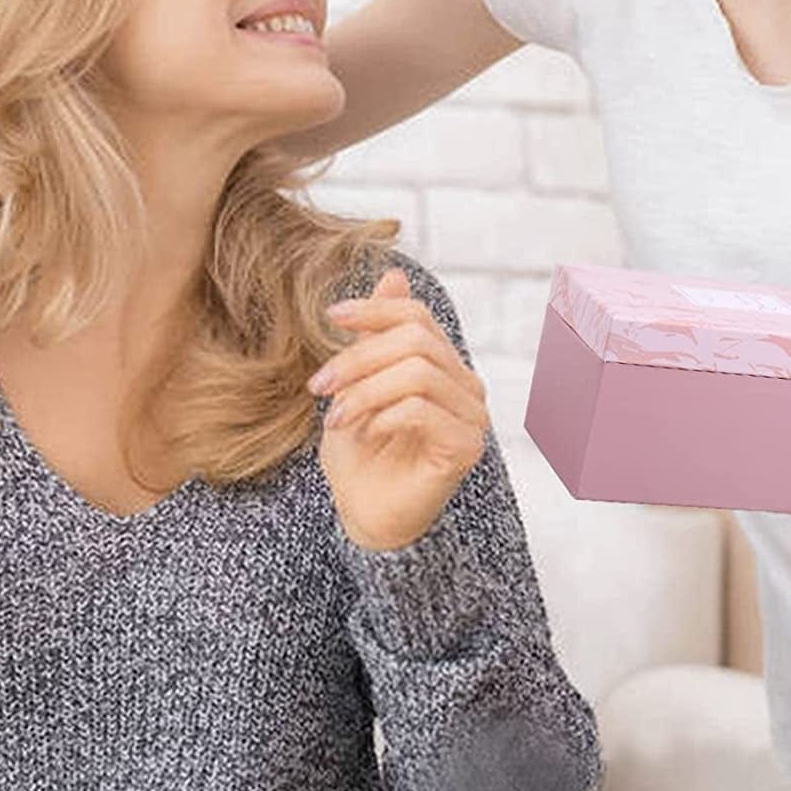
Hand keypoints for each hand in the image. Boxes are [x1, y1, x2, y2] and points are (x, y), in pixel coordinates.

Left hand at [312, 267, 488, 552]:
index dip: (374, 310)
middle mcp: (467, 386)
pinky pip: (422, 409)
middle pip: (415, 341)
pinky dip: (382, 415)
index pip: (418, 317)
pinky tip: (363, 433)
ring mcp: (472, 417)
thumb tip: (393, 274)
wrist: (365, 516)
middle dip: (357, 358)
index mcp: (444, 366)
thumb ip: (376, 336)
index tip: (329, 317)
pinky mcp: (465, 448)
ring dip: (364, 390)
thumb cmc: (362, 453)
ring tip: (335, 417)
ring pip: (417, 373)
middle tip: (319, 385)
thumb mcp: (358, 384)